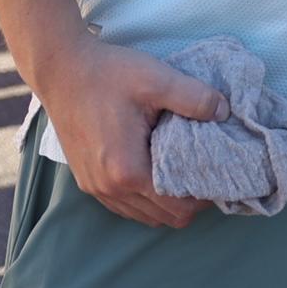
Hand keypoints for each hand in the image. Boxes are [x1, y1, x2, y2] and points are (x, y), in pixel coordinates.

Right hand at [36, 37, 224, 230]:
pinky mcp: (87, 180)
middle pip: (165, 218)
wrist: (61, 69)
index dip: (205, 197)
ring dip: (167, 201)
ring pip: (144, 216)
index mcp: (128, 170)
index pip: (179, 207)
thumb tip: (225, 113)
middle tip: (206, 170)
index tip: (219, 174)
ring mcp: (95, 188)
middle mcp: (110, 188)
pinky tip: (156, 170)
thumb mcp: (157, 79)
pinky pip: (125, 206)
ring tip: (183, 170)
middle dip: (190, 201)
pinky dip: (146, 198)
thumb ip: (195, 98)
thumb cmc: (107, 73)